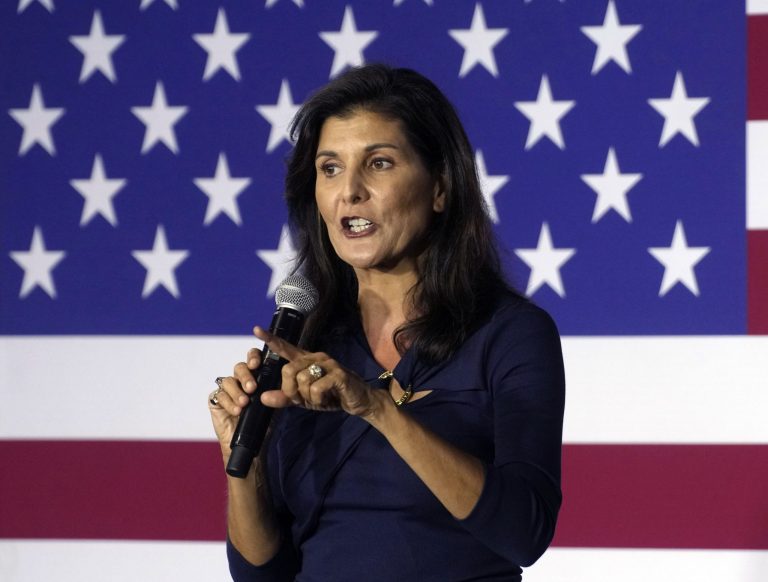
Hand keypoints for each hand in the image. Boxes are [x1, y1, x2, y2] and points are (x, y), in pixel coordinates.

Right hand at [208, 344, 266, 458]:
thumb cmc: (262, 423)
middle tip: (252, 388)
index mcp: (255, 377)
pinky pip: (219, 395)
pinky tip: (237, 411)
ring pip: (228, 380)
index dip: (253, 357)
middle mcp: (240, 380)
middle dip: (245, 376)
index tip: (256, 364)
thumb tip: (279, 379)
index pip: (253, 359)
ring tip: (245, 403)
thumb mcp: (272, 405)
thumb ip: (273, 391)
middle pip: (239, 367)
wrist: (250, 444)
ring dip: (237, 391)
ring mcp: (227, 390)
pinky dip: (229, 402)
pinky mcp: (216, 400)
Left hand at [254, 326, 385, 418]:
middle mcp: (315, 357)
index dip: (271, 339)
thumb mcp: (304, 399)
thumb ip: (285, 397)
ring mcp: (328, 364)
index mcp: (306, 360)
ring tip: (317, 399)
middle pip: (288, 370)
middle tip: (301, 399)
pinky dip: (317, 400)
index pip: (286, 348)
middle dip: (290, 390)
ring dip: (306, 397)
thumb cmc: (330, 396)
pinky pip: (316, 388)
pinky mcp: (338, 374)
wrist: (358, 401)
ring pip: (302, 380)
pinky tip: (325, 399)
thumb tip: (263, 398)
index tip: (256, 330)